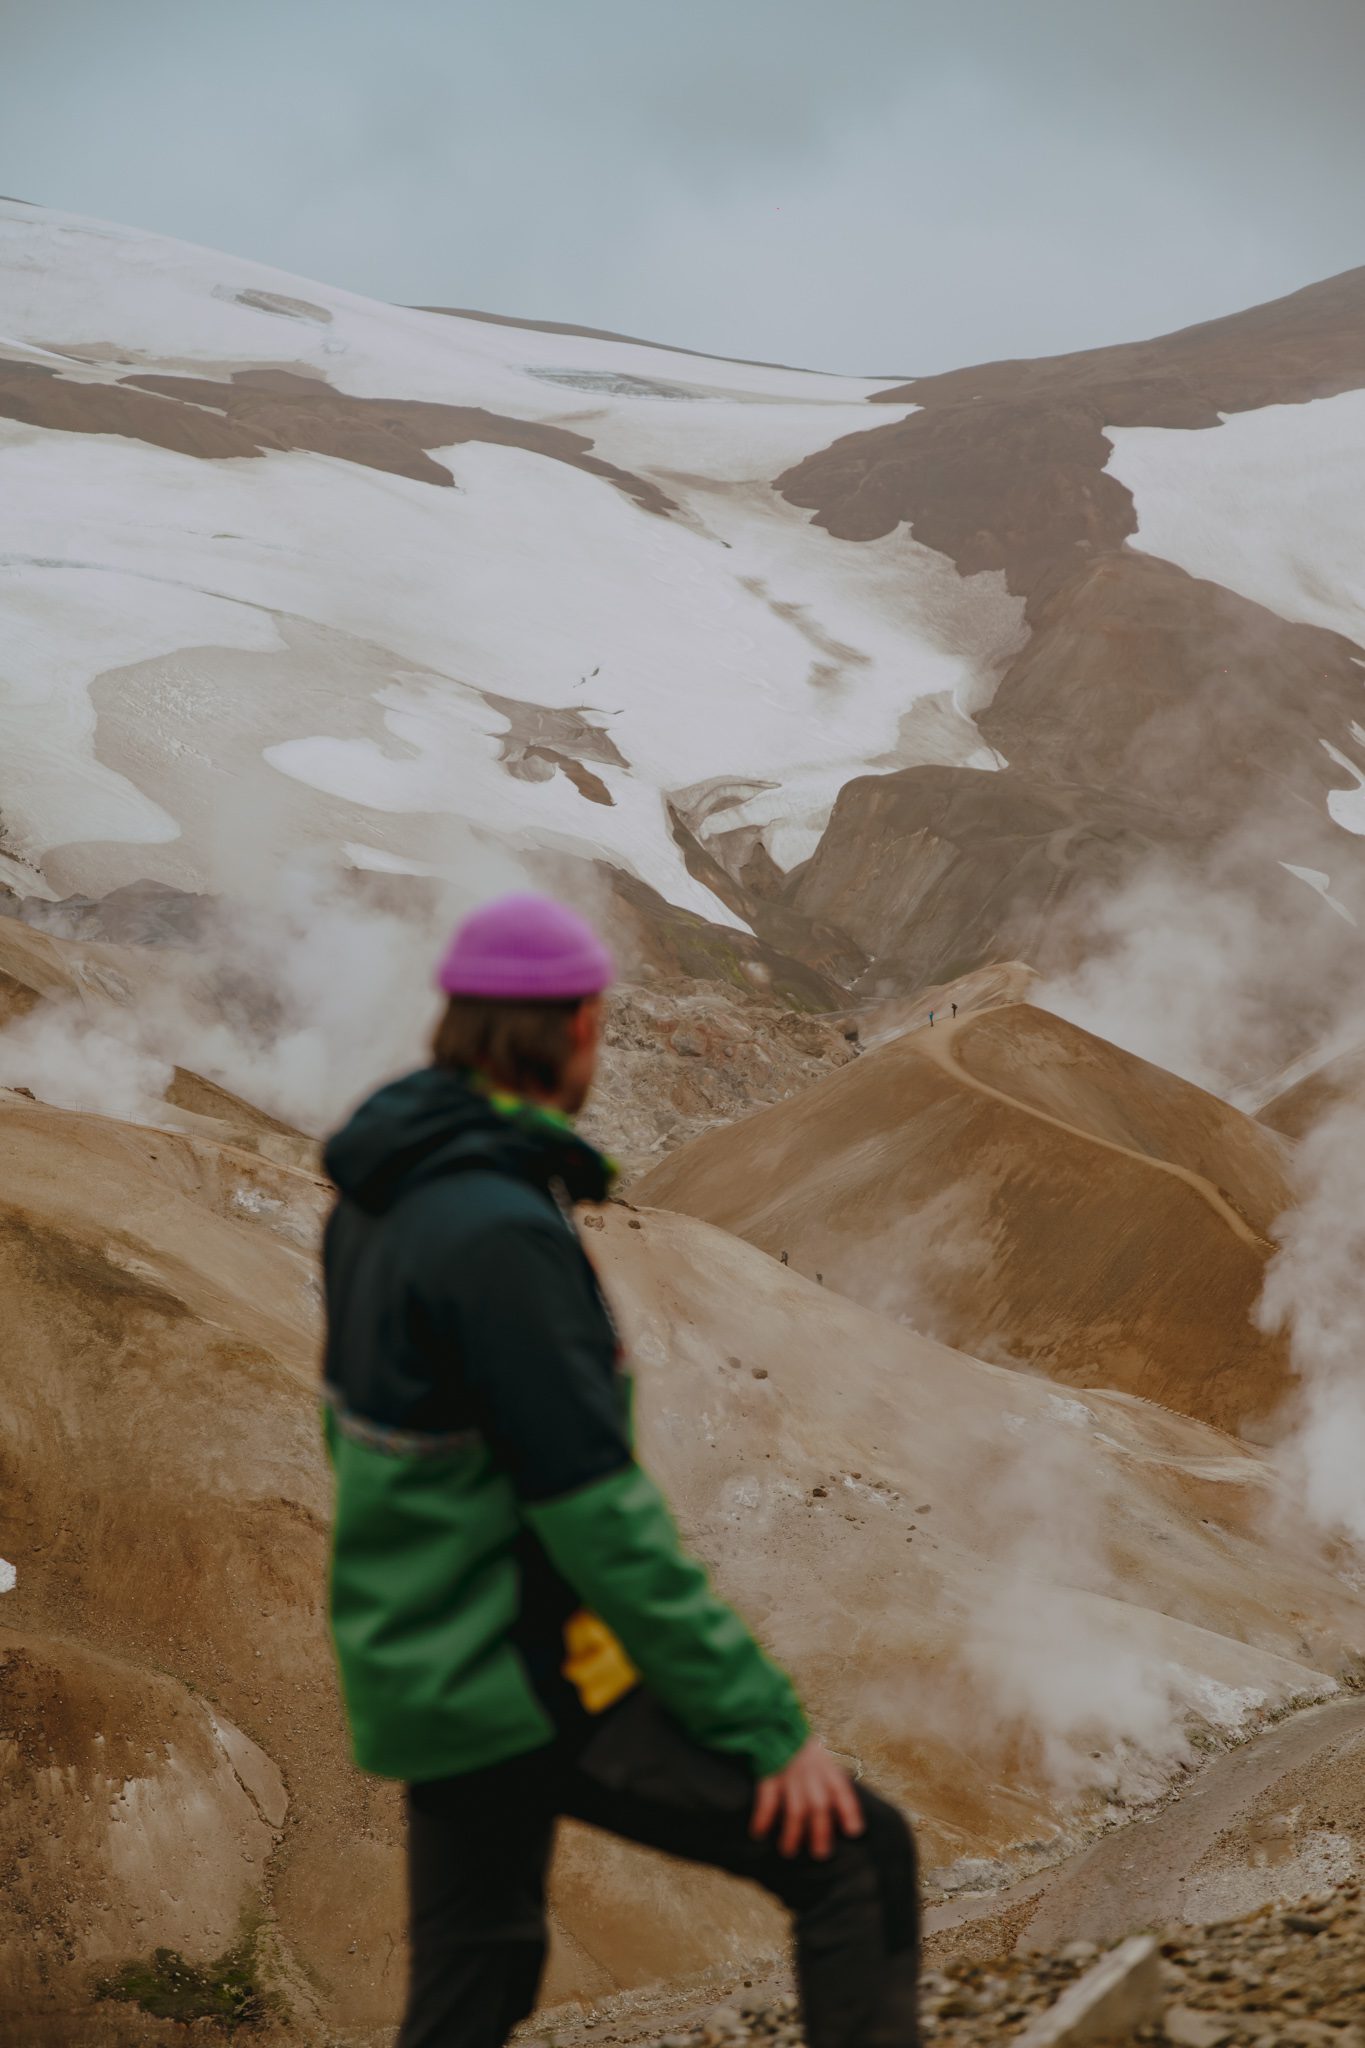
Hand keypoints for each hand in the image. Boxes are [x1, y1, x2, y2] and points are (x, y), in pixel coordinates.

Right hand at [750, 1738, 864, 1860]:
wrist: (774, 1723)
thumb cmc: (801, 1748)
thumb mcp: (822, 1757)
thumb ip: (831, 1780)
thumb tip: (845, 1812)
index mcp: (825, 1766)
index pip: (841, 1789)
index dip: (848, 1810)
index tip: (854, 1831)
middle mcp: (810, 1773)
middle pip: (818, 1804)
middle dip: (821, 1831)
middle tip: (820, 1854)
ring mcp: (788, 1774)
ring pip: (795, 1808)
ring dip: (792, 1832)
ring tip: (789, 1851)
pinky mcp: (768, 1774)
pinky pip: (766, 1798)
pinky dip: (763, 1817)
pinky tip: (759, 1832)